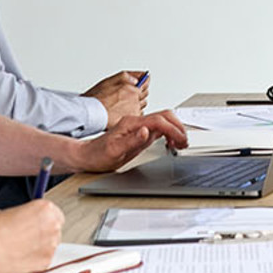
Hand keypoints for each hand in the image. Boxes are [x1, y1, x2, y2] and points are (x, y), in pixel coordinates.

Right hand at [0, 199, 62, 272]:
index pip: (55, 213)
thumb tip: (23, 219)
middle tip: (26, 237)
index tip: (37, 224)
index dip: (44, 220)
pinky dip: (34, 260)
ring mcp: (50, 246)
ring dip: (39, 247)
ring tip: (19, 248)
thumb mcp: (6, 212)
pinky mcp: (45, 263)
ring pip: (50, 246)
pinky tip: (19, 258)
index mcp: (44, 209)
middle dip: (43, 233)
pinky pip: (43, 260)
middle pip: (55, 229)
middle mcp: (52, 226)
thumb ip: (23, 214)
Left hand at [72, 110, 188, 172]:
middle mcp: (136, 122)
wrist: (87, 155)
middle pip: (165, 116)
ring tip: (180, 143)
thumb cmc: (98, 154)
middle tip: (184, 143)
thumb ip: (132, 141)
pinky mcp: (140, 133)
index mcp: (131, 124)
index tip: (180, 141)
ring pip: (164, 120)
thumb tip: (146, 131)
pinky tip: (170, 142)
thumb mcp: (114, 151)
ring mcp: (139, 126)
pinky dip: (170, 133)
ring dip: (176, 129)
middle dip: (178, 127)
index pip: (159, 121)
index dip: (173, 130)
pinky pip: (159, 128)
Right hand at [83, 70, 147, 122]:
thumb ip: (126, 76)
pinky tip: (123, 112)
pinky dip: (133, 113)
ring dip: (136, 103)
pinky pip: (137, 115)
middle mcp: (135, 100)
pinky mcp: (131, 121)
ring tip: (122, 104)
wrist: (90, 113)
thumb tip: (137, 78)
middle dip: (138, 93)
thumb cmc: (96, 98)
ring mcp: (134, 111)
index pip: (146, 83)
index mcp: (132, 89)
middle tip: (127, 94)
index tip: (142, 81)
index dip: (143, 82)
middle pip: (144, 95)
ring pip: (141, 105)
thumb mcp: (110, 81)